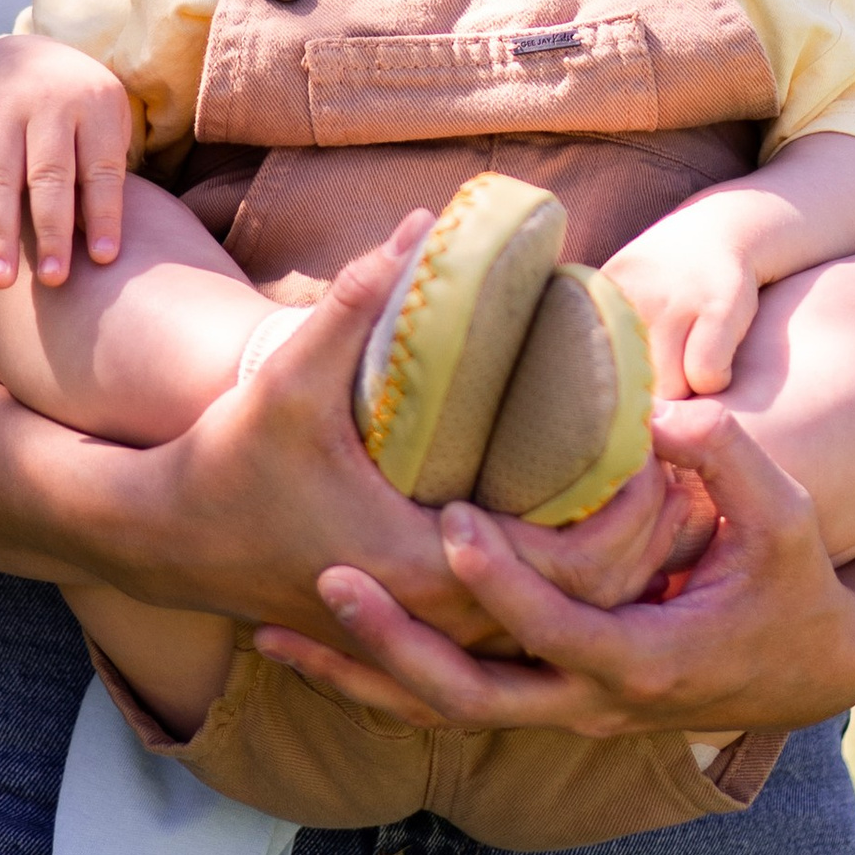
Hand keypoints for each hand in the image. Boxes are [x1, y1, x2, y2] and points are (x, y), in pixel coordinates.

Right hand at [0, 33, 134, 288]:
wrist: (21, 57)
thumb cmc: (79, 111)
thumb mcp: (107, 123)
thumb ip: (105, 174)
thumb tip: (101, 249)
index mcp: (94, 103)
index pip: (100, 167)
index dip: (103, 214)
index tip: (104, 260)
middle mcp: (45, 101)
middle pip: (48, 175)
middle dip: (51, 231)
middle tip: (54, 280)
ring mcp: (0, 109)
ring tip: (1, 279)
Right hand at [89, 213, 689, 650]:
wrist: (165, 538)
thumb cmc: (227, 457)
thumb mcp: (287, 378)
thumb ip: (356, 302)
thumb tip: (425, 226)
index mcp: (418, 567)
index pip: (559, 575)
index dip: (623, 524)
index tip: (660, 459)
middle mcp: (431, 613)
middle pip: (575, 607)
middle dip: (638, 548)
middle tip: (689, 475)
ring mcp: (422, 628)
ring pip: (548, 624)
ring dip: (608, 572)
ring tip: (660, 499)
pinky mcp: (412, 620)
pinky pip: (512, 619)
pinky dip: (562, 586)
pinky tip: (589, 531)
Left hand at [252, 399, 854, 736]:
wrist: (811, 666)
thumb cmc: (794, 581)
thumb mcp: (785, 519)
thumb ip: (729, 460)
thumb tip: (666, 412)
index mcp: (643, 663)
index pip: (551, 630)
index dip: (498, 581)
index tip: (448, 522)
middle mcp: (589, 704)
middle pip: (469, 697)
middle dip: (393, 647)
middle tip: (327, 583)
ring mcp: (562, 712)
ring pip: (441, 715)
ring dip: (361, 678)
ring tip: (273, 635)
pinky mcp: (545, 702)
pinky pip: (450, 701)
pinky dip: (383, 681)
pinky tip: (317, 645)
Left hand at [603, 192, 777, 399]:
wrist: (723, 226)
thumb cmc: (664, 279)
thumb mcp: (616, 296)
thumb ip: (596, 342)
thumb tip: (584, 414)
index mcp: (598, 297)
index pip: (586, 373)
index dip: (607, 397)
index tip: (619, 398)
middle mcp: (630, 295)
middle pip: (632, 391)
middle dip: (651, 395)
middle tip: (666, 370)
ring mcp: (673, 299)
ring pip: (672, 391)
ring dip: (685, 388)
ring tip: (690, 358)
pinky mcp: (717, 305)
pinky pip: (708, 376)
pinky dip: (716, 378)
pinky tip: (717, 354)